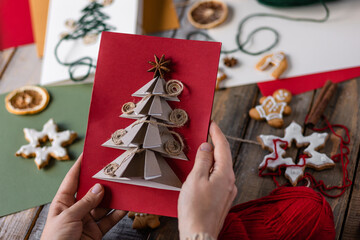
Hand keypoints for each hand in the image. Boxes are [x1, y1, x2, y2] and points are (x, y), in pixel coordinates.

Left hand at [41, 154, 125, 239]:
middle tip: (113, 170)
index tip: (89, 153)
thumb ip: (85, 203)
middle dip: (101, 182)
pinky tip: (126, 206)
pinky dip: (118, 213)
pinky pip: (109, 219)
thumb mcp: (68, 218)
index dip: (79, 166)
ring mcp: (86, 220)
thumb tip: (99, 188)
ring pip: (102, 205)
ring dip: (113, 198)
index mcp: (62, 203)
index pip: (72, 180)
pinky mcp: (96, 231)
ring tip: (123, 187)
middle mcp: (75, 210)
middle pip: (90, 191)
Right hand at [178, 122, 236, 239]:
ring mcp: (227, 192)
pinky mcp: (222, 200)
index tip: (213, 124)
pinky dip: (211, 170)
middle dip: (216, 144)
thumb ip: (203, 160)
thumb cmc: (195, 209)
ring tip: (202, 151)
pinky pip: (218, 179)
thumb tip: (207, 146)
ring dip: (213, 158)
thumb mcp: (196, 179)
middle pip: (224, 157)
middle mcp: (230, 182)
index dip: (217, 133)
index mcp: (225, 174)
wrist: (198, 234)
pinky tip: (203, 172)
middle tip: (207, 133)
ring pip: (221, 168)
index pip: (223, 147)